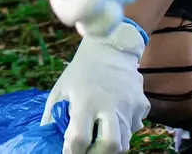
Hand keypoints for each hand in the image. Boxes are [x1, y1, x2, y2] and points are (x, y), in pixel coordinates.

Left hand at [46, 24, 149, 153]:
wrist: (110, 48)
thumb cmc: (80, 72)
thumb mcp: (60, 90)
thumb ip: (52, 117)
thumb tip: (48, 142)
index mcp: (85, 101)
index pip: (79, 139)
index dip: (72, 152)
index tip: (69, 153)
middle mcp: (110, 105)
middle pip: (110, 146)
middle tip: (88, 151)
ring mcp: (129, 105)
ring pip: (125, 142)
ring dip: (111, 145)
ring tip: (100, 135)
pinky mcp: (142, 104)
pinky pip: (135, 128)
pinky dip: (125, 130)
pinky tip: (115, 118)